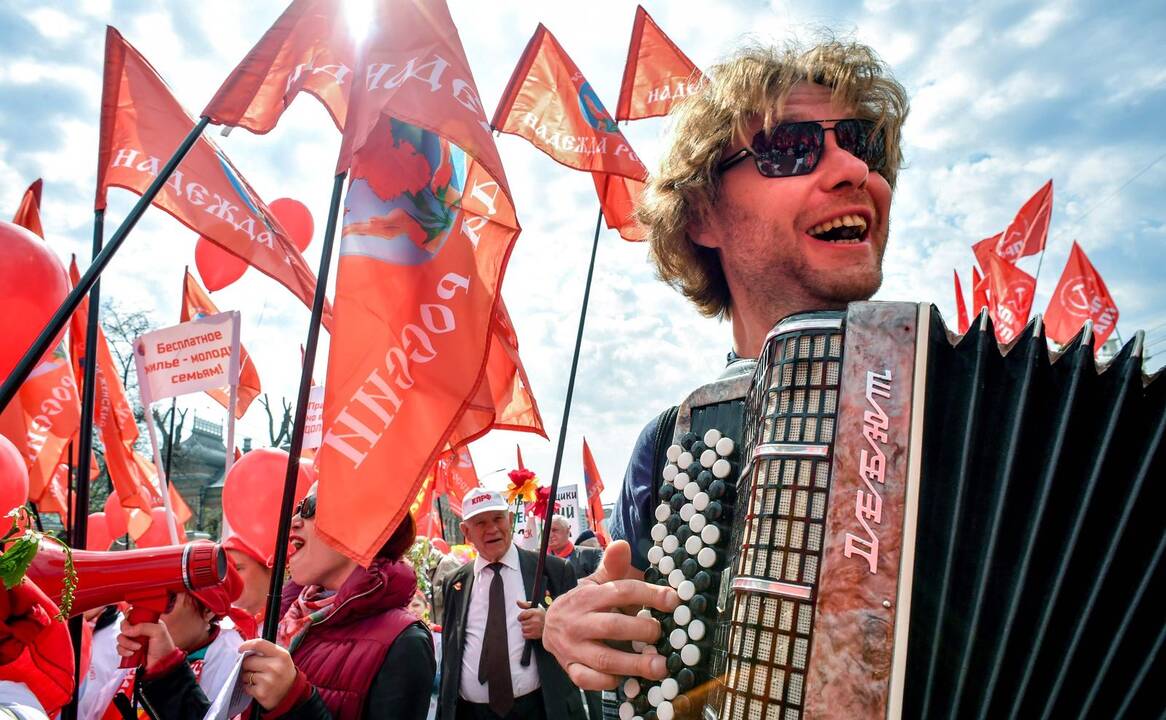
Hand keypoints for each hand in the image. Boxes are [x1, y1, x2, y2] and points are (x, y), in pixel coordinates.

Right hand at [116, 618, 176, 671]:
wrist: (162, 665)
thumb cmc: (164, 647)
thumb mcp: (158, 631)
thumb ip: (144, 626)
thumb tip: (128, 629)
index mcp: (147, 622)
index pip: (133, 614)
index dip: (129, 617)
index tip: (130, 623)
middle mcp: (139, 630)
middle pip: (123, 626)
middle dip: (126, 632)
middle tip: (133, 636)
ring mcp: (133, 641)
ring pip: (120, 638)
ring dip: (127, 643)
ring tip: (138, 647)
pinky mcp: (128, 650)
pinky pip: (119, 648)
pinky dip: (124, 651)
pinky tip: (132, 653)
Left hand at [238, 639, 297, 709]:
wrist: (291, 692)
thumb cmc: (282, 671)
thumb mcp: (280, 657)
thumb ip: (265, 651)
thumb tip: (244, 650)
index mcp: (281, 655)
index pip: (259, 644)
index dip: (247, 645)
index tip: (241, 649)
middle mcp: (275, 667)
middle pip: (248, 661)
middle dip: (247, 664)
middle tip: (252, 667)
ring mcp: (268, 681)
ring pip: (245, 675)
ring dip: (247, 676)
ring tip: (257, 678)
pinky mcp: (261, 693)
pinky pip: (246, 687)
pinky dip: (249, 687)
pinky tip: (258, 686)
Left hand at [515, 600, 544, 639]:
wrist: (552, 625)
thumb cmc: (543, 616)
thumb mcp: (536, 607)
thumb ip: (526, 604)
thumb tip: (518, 601)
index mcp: (535, 612)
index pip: (521, 615)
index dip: (521, 616)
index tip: (524, 617)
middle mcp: (535, 620)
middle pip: (522, 623)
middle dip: (525, 622)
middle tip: (531, 622)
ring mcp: (535, 628)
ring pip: (523, 629)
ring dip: (526, 628)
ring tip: (532, 627)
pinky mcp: (535, 635)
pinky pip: (524, 635)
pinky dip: (526, 634)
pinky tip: (531, 631)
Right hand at [542, 540, 678, 689]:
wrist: (549, 626)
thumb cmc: (584, 604)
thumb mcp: (595, 582)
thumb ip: (612, 566)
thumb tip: (621, 543)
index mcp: (588, 596)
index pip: (620, 591)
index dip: (648, 594)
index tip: (673, 600)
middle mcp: (578, 621)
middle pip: (612, 626)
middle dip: (642, 631)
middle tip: (663, 634)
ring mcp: (573, 647)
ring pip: (604, 658)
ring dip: (634, 664)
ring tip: (660, 667)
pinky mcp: (570, 668)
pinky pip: (587, 679)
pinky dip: (606, 682)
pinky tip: (624, 679)